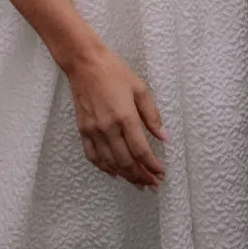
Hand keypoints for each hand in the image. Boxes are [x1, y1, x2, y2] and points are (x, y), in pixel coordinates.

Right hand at [66, 44, 167, 189]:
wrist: (84, 64)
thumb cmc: (114, 72)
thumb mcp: (140, 88)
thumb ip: (152, 115)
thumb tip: (164, 137)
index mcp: (125, 117)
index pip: (141, 150)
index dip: (152, 166)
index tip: (161, 174)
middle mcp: (108, 128)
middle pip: (126, 162)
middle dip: (141, 176)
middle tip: (153, 185)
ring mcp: (93, 131)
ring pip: (110, 163)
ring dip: (126, 176)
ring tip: (138, 183)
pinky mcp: (83, 130)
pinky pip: (93, 156)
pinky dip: (105, 168)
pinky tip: (115, 173)